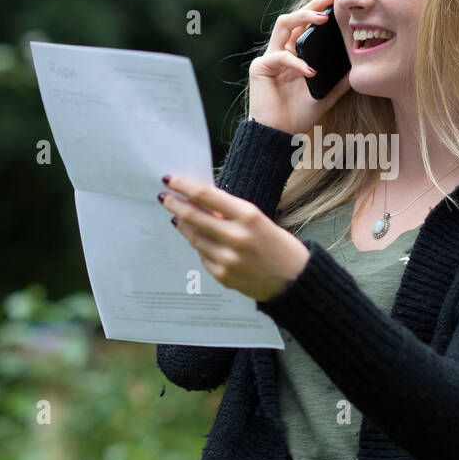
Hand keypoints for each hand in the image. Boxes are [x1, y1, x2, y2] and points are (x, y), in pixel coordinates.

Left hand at [158, 173, 310, 301]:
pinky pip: (202, 256)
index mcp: (248, 216)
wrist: (295, 280)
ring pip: (193, 237)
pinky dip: (200, 246)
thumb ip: (229, 213)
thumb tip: (199, 203)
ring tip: (178, 216)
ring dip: (183, 225)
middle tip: (163, 197)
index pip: (206, 195)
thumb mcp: (258, 220)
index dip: (183, 185)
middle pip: (193, 216)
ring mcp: (228, 259)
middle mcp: (236, 237)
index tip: (169, 179)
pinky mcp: (223, 276)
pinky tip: (201, 240)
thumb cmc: (277, 244)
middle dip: (174, 204)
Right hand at [249, 0, 352, 134]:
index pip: (305, 26)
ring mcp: (270, 57)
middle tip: (329, 1)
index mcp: (295, 54)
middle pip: (294, 18)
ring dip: (302, 17)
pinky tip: (311, 71)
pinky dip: (297, 62)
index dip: (318, 11)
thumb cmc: (299, 115)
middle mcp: (281, 51)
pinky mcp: (260, 68)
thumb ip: (339, 82)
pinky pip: (280, 57)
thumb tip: (358, 69)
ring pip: (283, 25)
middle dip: (312, 6)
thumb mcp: (326, 95)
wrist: (280, 135)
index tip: (336, 2)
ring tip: (321, 20)